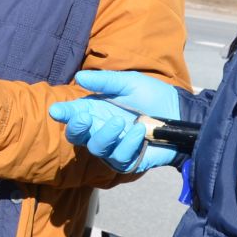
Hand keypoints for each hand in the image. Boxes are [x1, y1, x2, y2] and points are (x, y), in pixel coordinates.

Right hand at [48, 69, 186, 173]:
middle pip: (77, 136)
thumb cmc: (153, 96)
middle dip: (76, 129)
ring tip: (122, 122)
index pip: (73, 114)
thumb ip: (106, 80)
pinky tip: (139, 132)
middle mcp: (100, 130)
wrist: (180, 114)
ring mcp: (113, 147)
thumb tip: (80, 76)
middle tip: (83, 119)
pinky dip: (127, 144)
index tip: (56, 110)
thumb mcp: (129, 82)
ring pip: (96, 148)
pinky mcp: (128, 161)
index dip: (63, 113)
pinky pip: (119, 158)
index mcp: (96, 110)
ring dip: (105, 136)